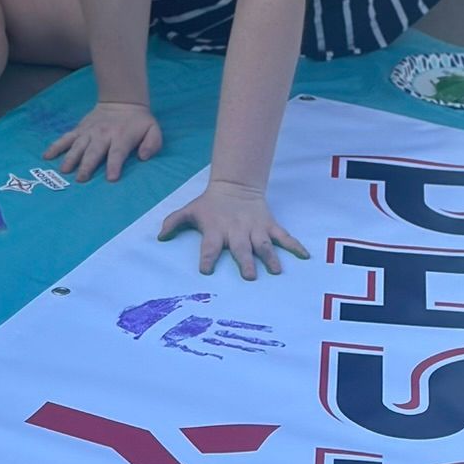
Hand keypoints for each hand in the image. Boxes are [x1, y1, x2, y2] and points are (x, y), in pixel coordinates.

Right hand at [44, 101, 162, 181]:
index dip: (115, 165)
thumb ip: (152, 144)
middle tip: (81, 179)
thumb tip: (143, 156)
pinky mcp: (80, 130)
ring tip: (64, 171)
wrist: (122, 101)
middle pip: (94, 151)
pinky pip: (66, 138)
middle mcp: (103, 135)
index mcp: (121, 137)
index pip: (117, 153)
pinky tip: (46, 156)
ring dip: (70, 158)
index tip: (111, 178)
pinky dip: (56, 146)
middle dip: (87, 165)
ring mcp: (89, 132)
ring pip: (77, 146)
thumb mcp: (153, 130)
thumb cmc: (138, 122)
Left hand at [158, 179, 309, 281]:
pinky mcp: (268, 225)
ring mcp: (254, 229)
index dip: (208, 257)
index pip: (210, 246)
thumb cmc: (211, 204)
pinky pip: (283, 236)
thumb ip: (174, 223)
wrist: (235, 187)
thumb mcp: (190, 211)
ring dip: (269, 257)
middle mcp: (236, 232)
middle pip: (240, 248)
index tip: (206, 269)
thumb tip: (158, 237)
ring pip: (263, 244)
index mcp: (216, 231)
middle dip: (245, 261)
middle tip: (250, 276)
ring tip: (276, 271)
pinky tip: (305, 255)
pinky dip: (294, 245)